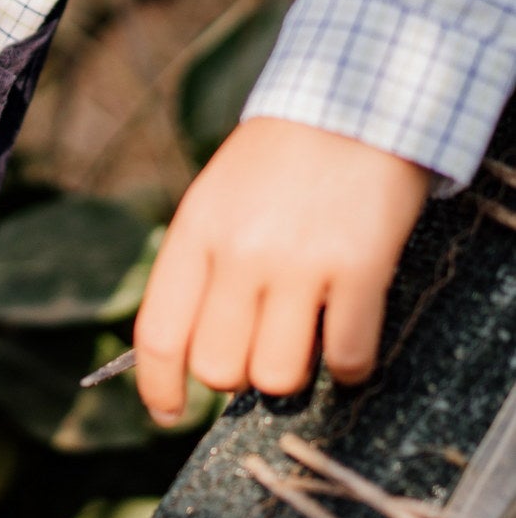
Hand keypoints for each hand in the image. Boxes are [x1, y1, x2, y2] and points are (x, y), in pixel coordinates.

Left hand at [132, 117, 433, 424]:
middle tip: (255, 347)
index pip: (158, 333)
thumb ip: (200, 266)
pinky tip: (346, 333)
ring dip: (292, 374)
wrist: (351, 103)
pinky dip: (348, 364)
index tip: (166, 413)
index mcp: (195, 231)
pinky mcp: (360, 269)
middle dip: (234, 376)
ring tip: (303, 336)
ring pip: (278, 377)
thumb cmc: (276, 161)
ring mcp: (301, 262)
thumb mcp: (215, 199)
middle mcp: (240, 251)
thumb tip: (187, 352)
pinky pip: (347, 358)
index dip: (157, 386)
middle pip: (218, 366)